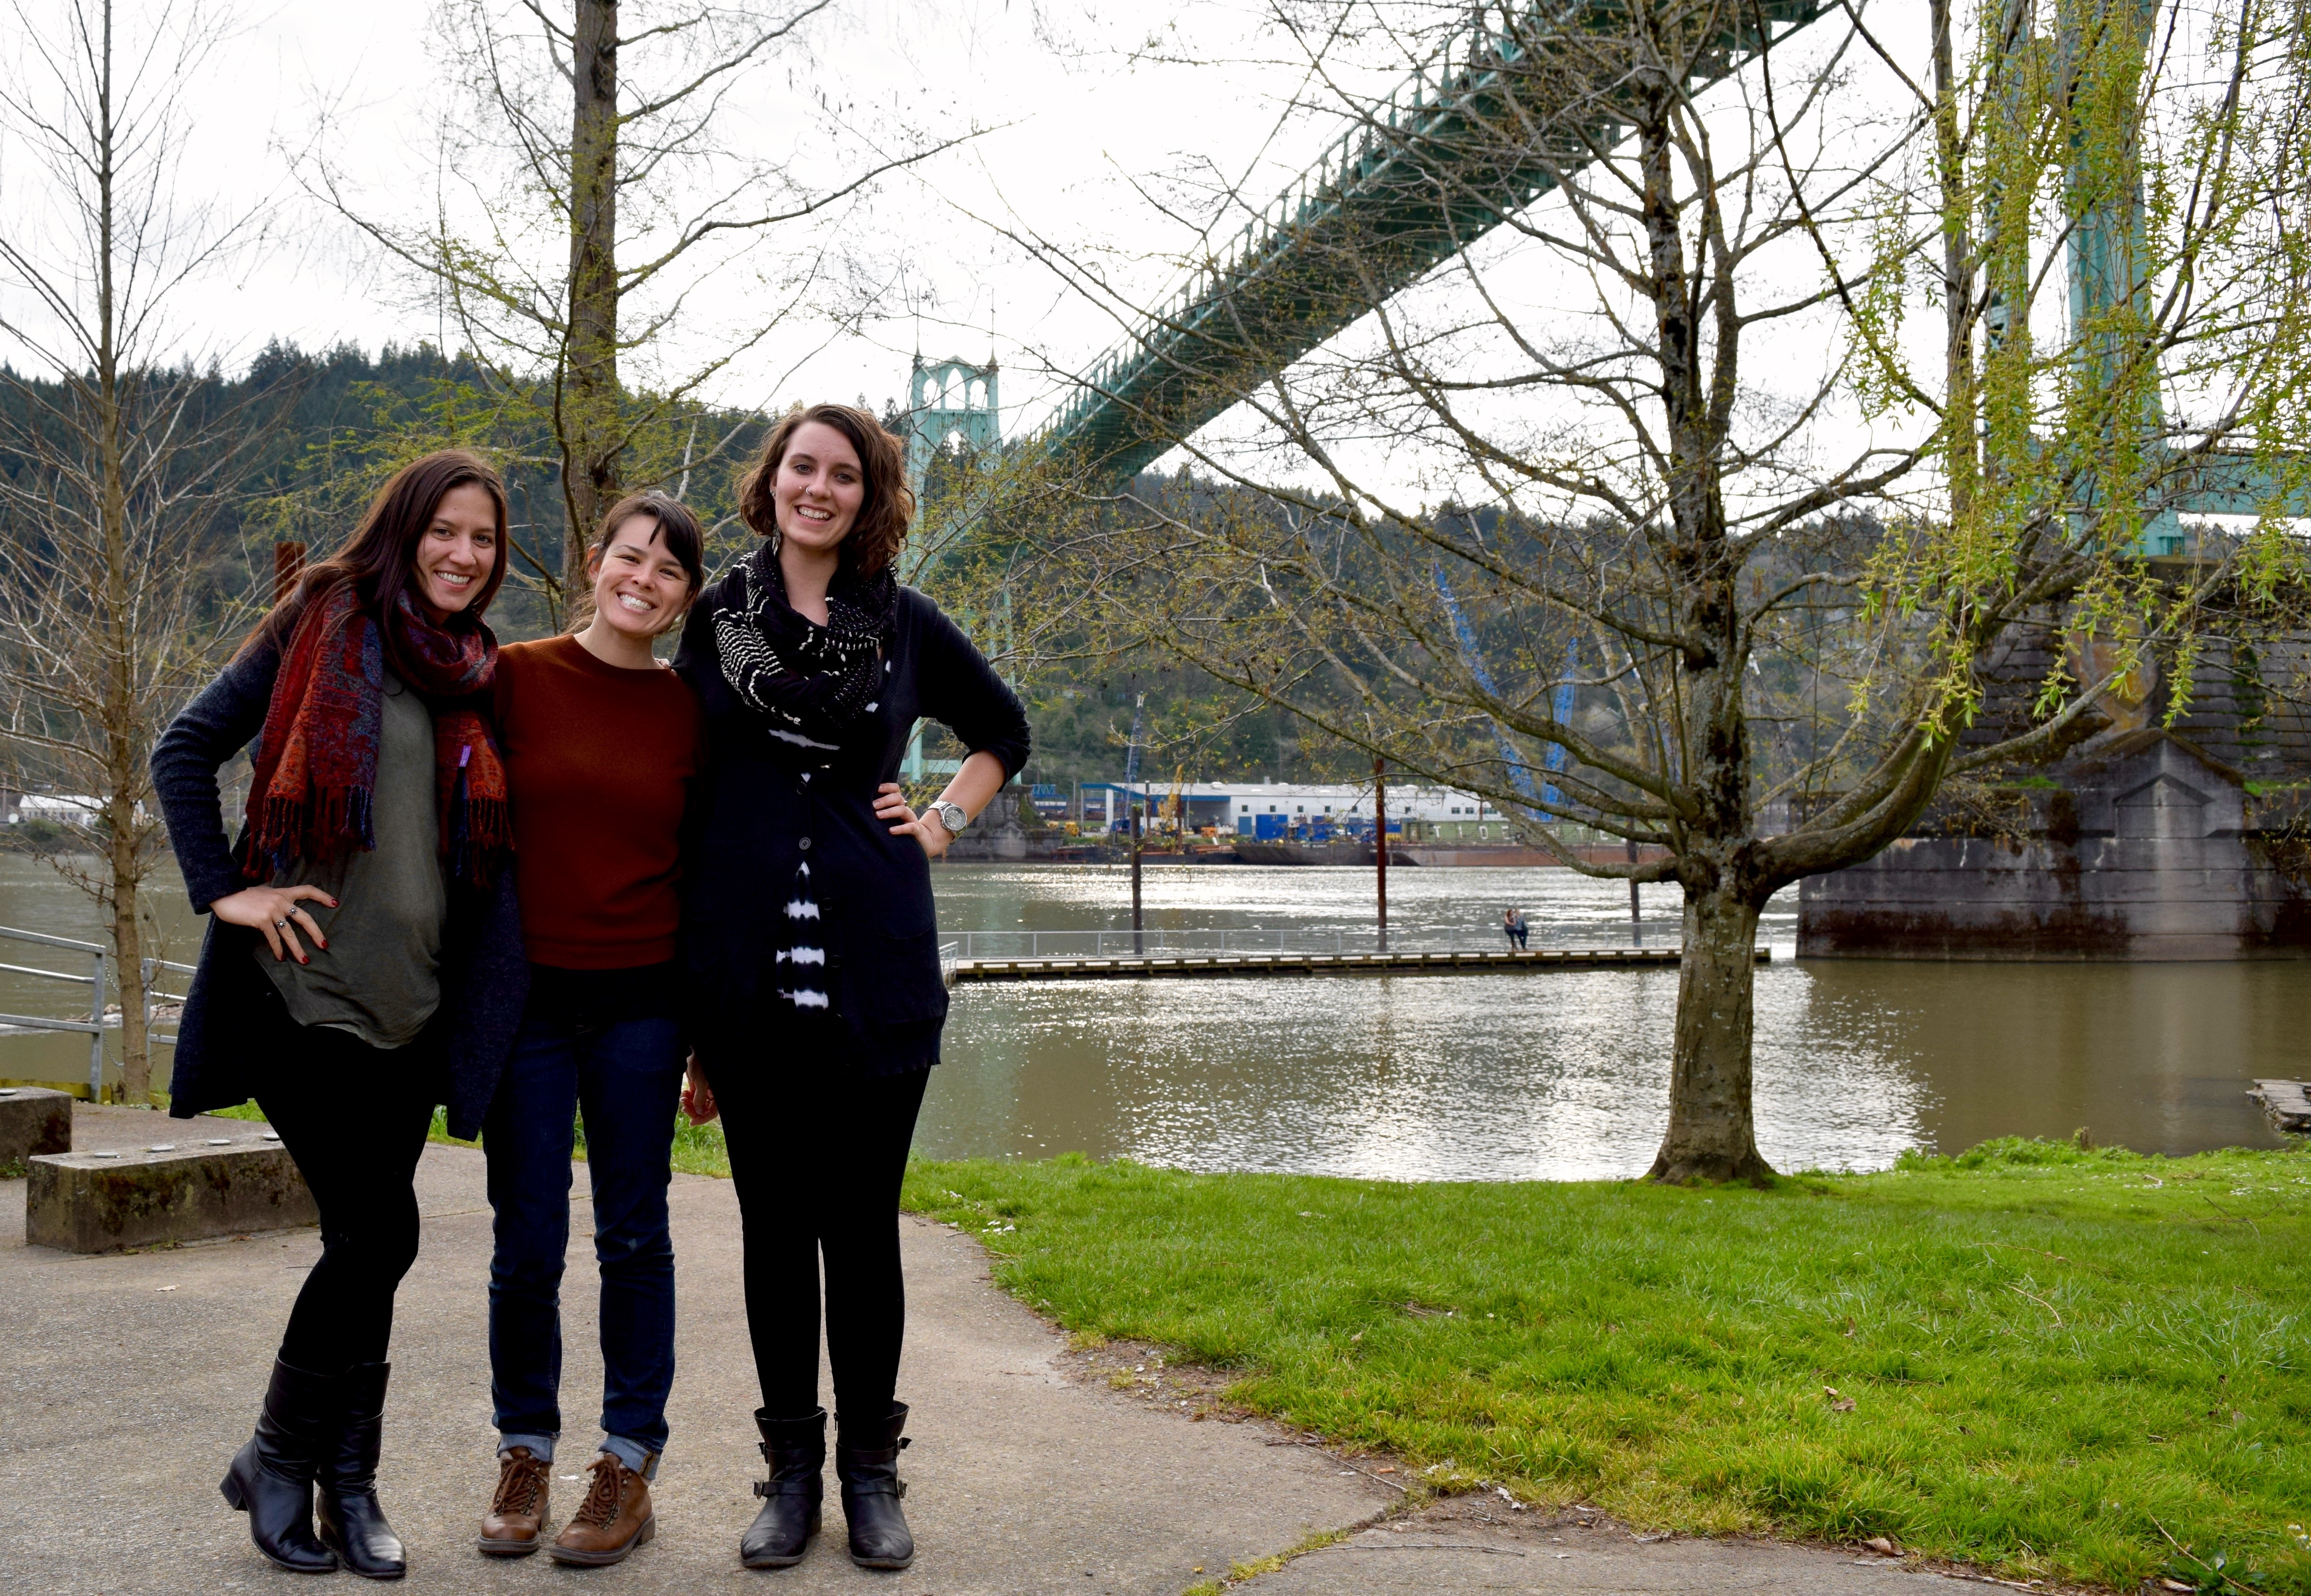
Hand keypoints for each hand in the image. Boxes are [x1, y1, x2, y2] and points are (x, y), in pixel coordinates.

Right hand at [211, 884, 335, 963]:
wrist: (224, 893)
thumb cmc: (242, 895)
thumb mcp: (264, 893)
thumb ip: (276, 899)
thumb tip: (283, 909)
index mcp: (283, 893)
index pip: (307, 890)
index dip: (322, 896)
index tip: (335, 903)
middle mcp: (281, 901)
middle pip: (305, 918)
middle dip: (316, 933)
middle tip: (324, 945)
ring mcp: (272, 911)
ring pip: (290, 933)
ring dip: (297, 949)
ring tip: (305, 960)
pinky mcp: (261, 920)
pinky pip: (273, 938)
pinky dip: (278, 949)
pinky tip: (281, 957)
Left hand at [681, 1055, 718, 1125]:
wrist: (693, 1052)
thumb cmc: (701, 1064)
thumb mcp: (701, 1081)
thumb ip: (700, 1098)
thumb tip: (698, 1112)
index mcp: (716, 1093)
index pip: (712, 1112)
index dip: (703, 1118)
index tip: (691, 1123)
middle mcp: (712, 1093)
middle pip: (703, 1109)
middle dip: (693, 1110)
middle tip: (683, 1107)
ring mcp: (704, 1090)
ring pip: (696, 1104)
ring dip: (688, 1104)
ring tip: (682, 1098)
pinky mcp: (697, 1086)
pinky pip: (692, 1097)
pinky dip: (687, 1097)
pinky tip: (683, 1093)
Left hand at [875, 781, 953, 860]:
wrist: (923, 841)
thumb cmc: (900, 829)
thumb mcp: (892, 818)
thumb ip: (882, 811)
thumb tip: (864, 806)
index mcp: (899, 805)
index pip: (895, 790)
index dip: (887, 787)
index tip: (876, 789)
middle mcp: (905, 810)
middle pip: (898, 798)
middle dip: (885, 800)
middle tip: (873, 806)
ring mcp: (911, 819)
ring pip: (902, 810)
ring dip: (889, 812)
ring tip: (878, 816)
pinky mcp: (917, 831)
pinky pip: (910, 827)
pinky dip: (900, 829)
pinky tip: (891, 831)